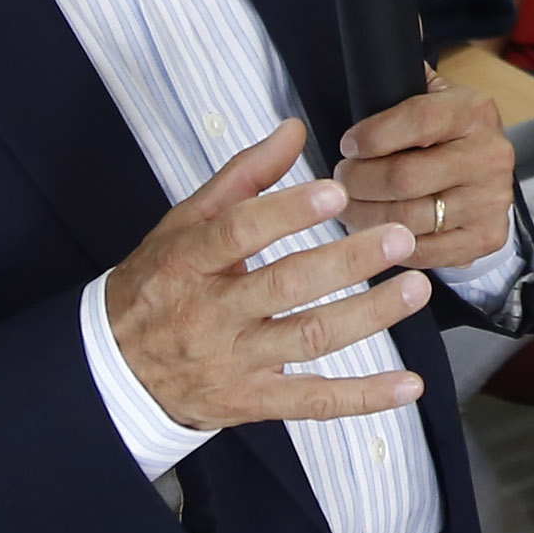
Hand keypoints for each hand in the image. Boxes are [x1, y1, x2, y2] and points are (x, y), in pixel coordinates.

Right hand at [98, 120, 433, 430]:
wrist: (116, 368)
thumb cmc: (158, 283)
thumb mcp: (182, 223)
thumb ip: (242, 176)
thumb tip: (294, 130)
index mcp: (189, 261)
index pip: (238, 232)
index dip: (287, 212)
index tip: (335, 192)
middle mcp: (211, 313)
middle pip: (285, 285)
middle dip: (348, 260)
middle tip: (400, 236)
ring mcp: (233, 362)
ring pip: (309, 339)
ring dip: (370, 315)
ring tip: (417, 288)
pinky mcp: (252, 401)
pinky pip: (314, 402)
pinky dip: (364, 397)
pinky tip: (409, 385)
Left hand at [323, 80, 516, 273]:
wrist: (490, 172)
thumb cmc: (447, 132)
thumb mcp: (434, 96)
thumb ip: (401, 84)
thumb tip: (367, 68)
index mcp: (473, 111)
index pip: (418, 120)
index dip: (373, 135)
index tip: (348, 145)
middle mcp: (489, 155)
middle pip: (404, 178)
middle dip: (359, 181)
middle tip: (341, 180)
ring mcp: (490, 200)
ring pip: (407, 219)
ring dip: (366, 217)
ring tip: (350, 206)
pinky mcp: (486, 236)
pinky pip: (424, 251)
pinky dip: (392, 244)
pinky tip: (378, 231)